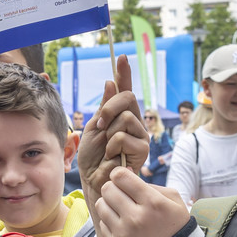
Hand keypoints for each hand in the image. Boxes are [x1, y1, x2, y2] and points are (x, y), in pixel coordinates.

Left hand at [78, 57, 147, 199]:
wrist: (93, 179)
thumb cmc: (92, 156)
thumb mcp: (93, 127)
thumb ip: (104, 107)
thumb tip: (112, 82)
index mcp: (120, 114)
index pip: (124, 89)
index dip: (124, 73)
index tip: (121, 57)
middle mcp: (133, 121)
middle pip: (127, 97)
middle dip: (108, 110)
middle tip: (100, 126)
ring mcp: (140, 134)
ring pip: (126, 117)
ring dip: (110, 133)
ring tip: (108, 148)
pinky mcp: (143, 148)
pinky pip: (125, 136)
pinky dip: (113, 146)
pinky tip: (113, 156)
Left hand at [93, 167, 191, 236]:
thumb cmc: (174, 224)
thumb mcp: (173, 200)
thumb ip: (149, 183)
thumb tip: (125, 170)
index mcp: (153, 203)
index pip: (120, 176)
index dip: (120, 174)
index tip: (123, 179)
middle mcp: (136, 218)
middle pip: (107, 189)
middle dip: (114, 187)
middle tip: (122, 193)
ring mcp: (124, 233)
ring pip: (101, 205)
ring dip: (109, 203)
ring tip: (121, 208)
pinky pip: (102, 223)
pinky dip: (110, 221)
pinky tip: (122, 224)